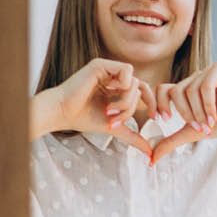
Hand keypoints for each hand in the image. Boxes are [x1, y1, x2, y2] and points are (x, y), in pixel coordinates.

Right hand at [32, 58, 156, 157]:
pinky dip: (123, 85)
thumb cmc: (82, 119)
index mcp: (116, 88)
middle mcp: (113, 77)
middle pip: (139, 90)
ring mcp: (107, 70)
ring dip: (125, 101)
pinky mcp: (101, 65)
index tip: (155, 118)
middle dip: (131, 109)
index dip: (152, 104)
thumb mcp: (114, 127)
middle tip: (116, 120)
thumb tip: (150, 151)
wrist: (62, 114)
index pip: (142, 91)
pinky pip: (127, 71)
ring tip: (108, 111)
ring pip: (134, 83)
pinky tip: (107, 91)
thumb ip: (132, 135)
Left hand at [151, 62, 216, 164]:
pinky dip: (208, 104)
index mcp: (186, 89)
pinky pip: (205, 85)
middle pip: (175, 91)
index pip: (163, 90)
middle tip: (199, 128)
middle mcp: (195, 77)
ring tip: (210, 124)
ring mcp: (207, 71)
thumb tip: (150, 160)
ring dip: (198, 112)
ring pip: (190, 89)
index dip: (160, 104)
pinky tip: (214, 116)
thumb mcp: (192, 133)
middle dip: (185, 113)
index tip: (167, 120)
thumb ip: (171, 142)